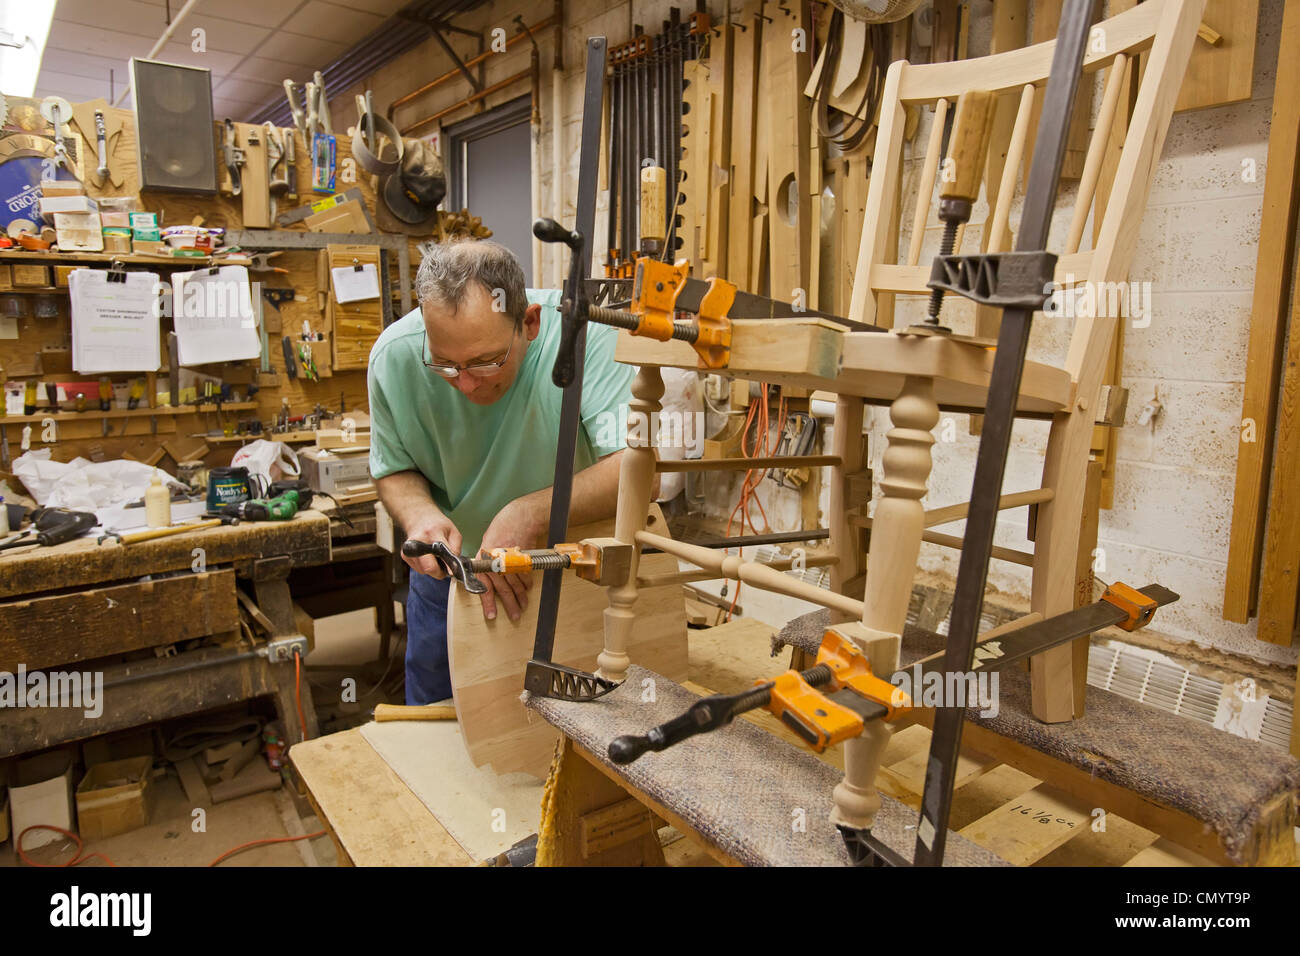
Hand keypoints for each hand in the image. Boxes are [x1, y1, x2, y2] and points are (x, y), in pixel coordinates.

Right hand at [402, 511, 462, 578]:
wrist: (418, 518)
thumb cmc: (437, 525)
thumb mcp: (453, 532)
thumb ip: (456, 549)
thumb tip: (454, 566)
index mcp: (432, 533)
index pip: (440, 554)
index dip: (447, 567)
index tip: (451, 572)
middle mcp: (418, 541)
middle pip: (429, 568)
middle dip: (439, 571)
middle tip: (444, 565)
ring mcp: (409, 549)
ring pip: (424, 571)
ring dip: (433, 568)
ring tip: (435, 556)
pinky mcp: (404, 555)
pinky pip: (419, 569)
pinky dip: (425, 566)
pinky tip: (427, 556)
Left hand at [475, 499, 543, 621]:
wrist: (521, 517)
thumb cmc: (503, 526)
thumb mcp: (487, 541)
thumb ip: (486, 559)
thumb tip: (486, 573)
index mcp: (485, 560)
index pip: (486, 586)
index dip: (488, 603)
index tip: (492, 615)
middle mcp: (498, 563)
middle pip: (504, 590)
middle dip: (510, 605)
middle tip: (515, 616)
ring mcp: (511, 563)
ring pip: (517, 586)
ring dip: (521, 597)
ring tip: (523, 606)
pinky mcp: (524, 561)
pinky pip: (526, 577)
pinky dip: (527, 584)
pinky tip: (527, 590)